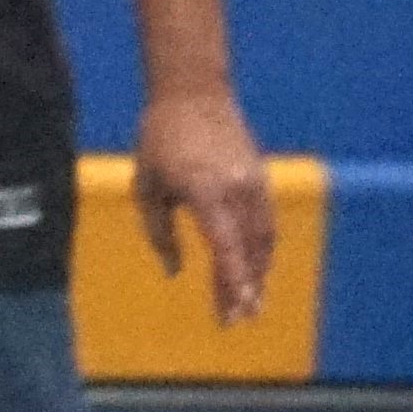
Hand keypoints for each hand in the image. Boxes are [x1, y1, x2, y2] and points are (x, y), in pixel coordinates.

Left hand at [131, 86, 274, 323]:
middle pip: (247, 250)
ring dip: (257, 272)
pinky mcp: (261, 178)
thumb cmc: (160, 139)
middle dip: (244, 287)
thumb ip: (159, 232)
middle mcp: (236, 188)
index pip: (225, 245)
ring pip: (262, 239)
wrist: (193, 92)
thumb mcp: (146, 185)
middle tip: (237, 319)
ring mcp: (253, 182)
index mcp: (205, 189)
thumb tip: (175, 271)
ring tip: (248, 302)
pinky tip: (254, 267)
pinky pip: (266, 222)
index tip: (235, 308)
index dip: (232, 280)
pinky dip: (261, 249)